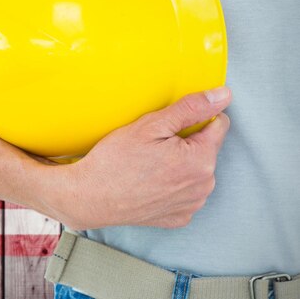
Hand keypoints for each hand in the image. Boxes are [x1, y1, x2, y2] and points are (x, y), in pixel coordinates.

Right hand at [41, 86, 231, 229]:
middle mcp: (204, 186)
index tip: (168, 125)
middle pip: (206, 149)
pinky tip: (148, 183)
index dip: (193, 119)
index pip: (218, 125)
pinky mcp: (178, 217)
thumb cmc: (115, 161)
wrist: (89, 197)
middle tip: (152, 145)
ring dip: (180, 165)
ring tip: (148, 164)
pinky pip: (184, 193)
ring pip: (196, 172)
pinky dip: (171, 186)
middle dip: (185, 142)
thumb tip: (223, 96)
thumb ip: (190, 109)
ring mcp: (191, 205)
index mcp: (201, 160)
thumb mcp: (150, 125)